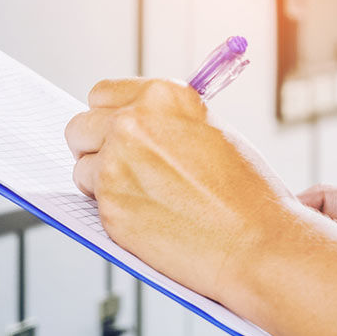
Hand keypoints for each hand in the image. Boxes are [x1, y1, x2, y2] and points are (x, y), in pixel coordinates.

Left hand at [65, 78, 299, 304]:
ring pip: (81, 167)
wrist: (257, 242)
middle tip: (118, 168)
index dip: (107, 116)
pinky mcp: (109, 205)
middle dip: (93, 148)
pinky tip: (149, 217)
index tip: (113, 132)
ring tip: (143, 197)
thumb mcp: (210, 130)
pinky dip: (113, 211)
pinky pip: (91, 202)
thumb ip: (166, 121)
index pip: (101, 93)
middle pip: (79, 127)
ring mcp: (117, 163)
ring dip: (100, 182)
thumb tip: (130, 124)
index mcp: (162, 96)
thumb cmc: (246, 192)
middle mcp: (134, 122)